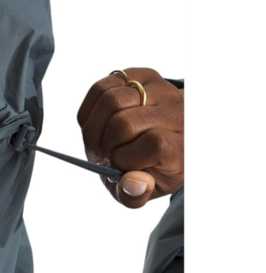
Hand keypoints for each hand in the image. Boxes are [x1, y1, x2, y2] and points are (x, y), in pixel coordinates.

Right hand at [77, 68, 183, 207]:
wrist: (167, 137)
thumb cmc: (154, 166)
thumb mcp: (149, 190)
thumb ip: (136, 196)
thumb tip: (131, 182)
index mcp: (182, 142)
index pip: (153, 143)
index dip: (126, 159)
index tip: (120, 168)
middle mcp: (177, 111)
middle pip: (124, 122)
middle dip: (105, 144)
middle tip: (104, 155)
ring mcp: (160, 89)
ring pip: (110, 100)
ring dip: (94, 128)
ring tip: (98, 141)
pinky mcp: (141, 75)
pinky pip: (102, 86)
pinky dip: (89, 109)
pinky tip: (95, 124)